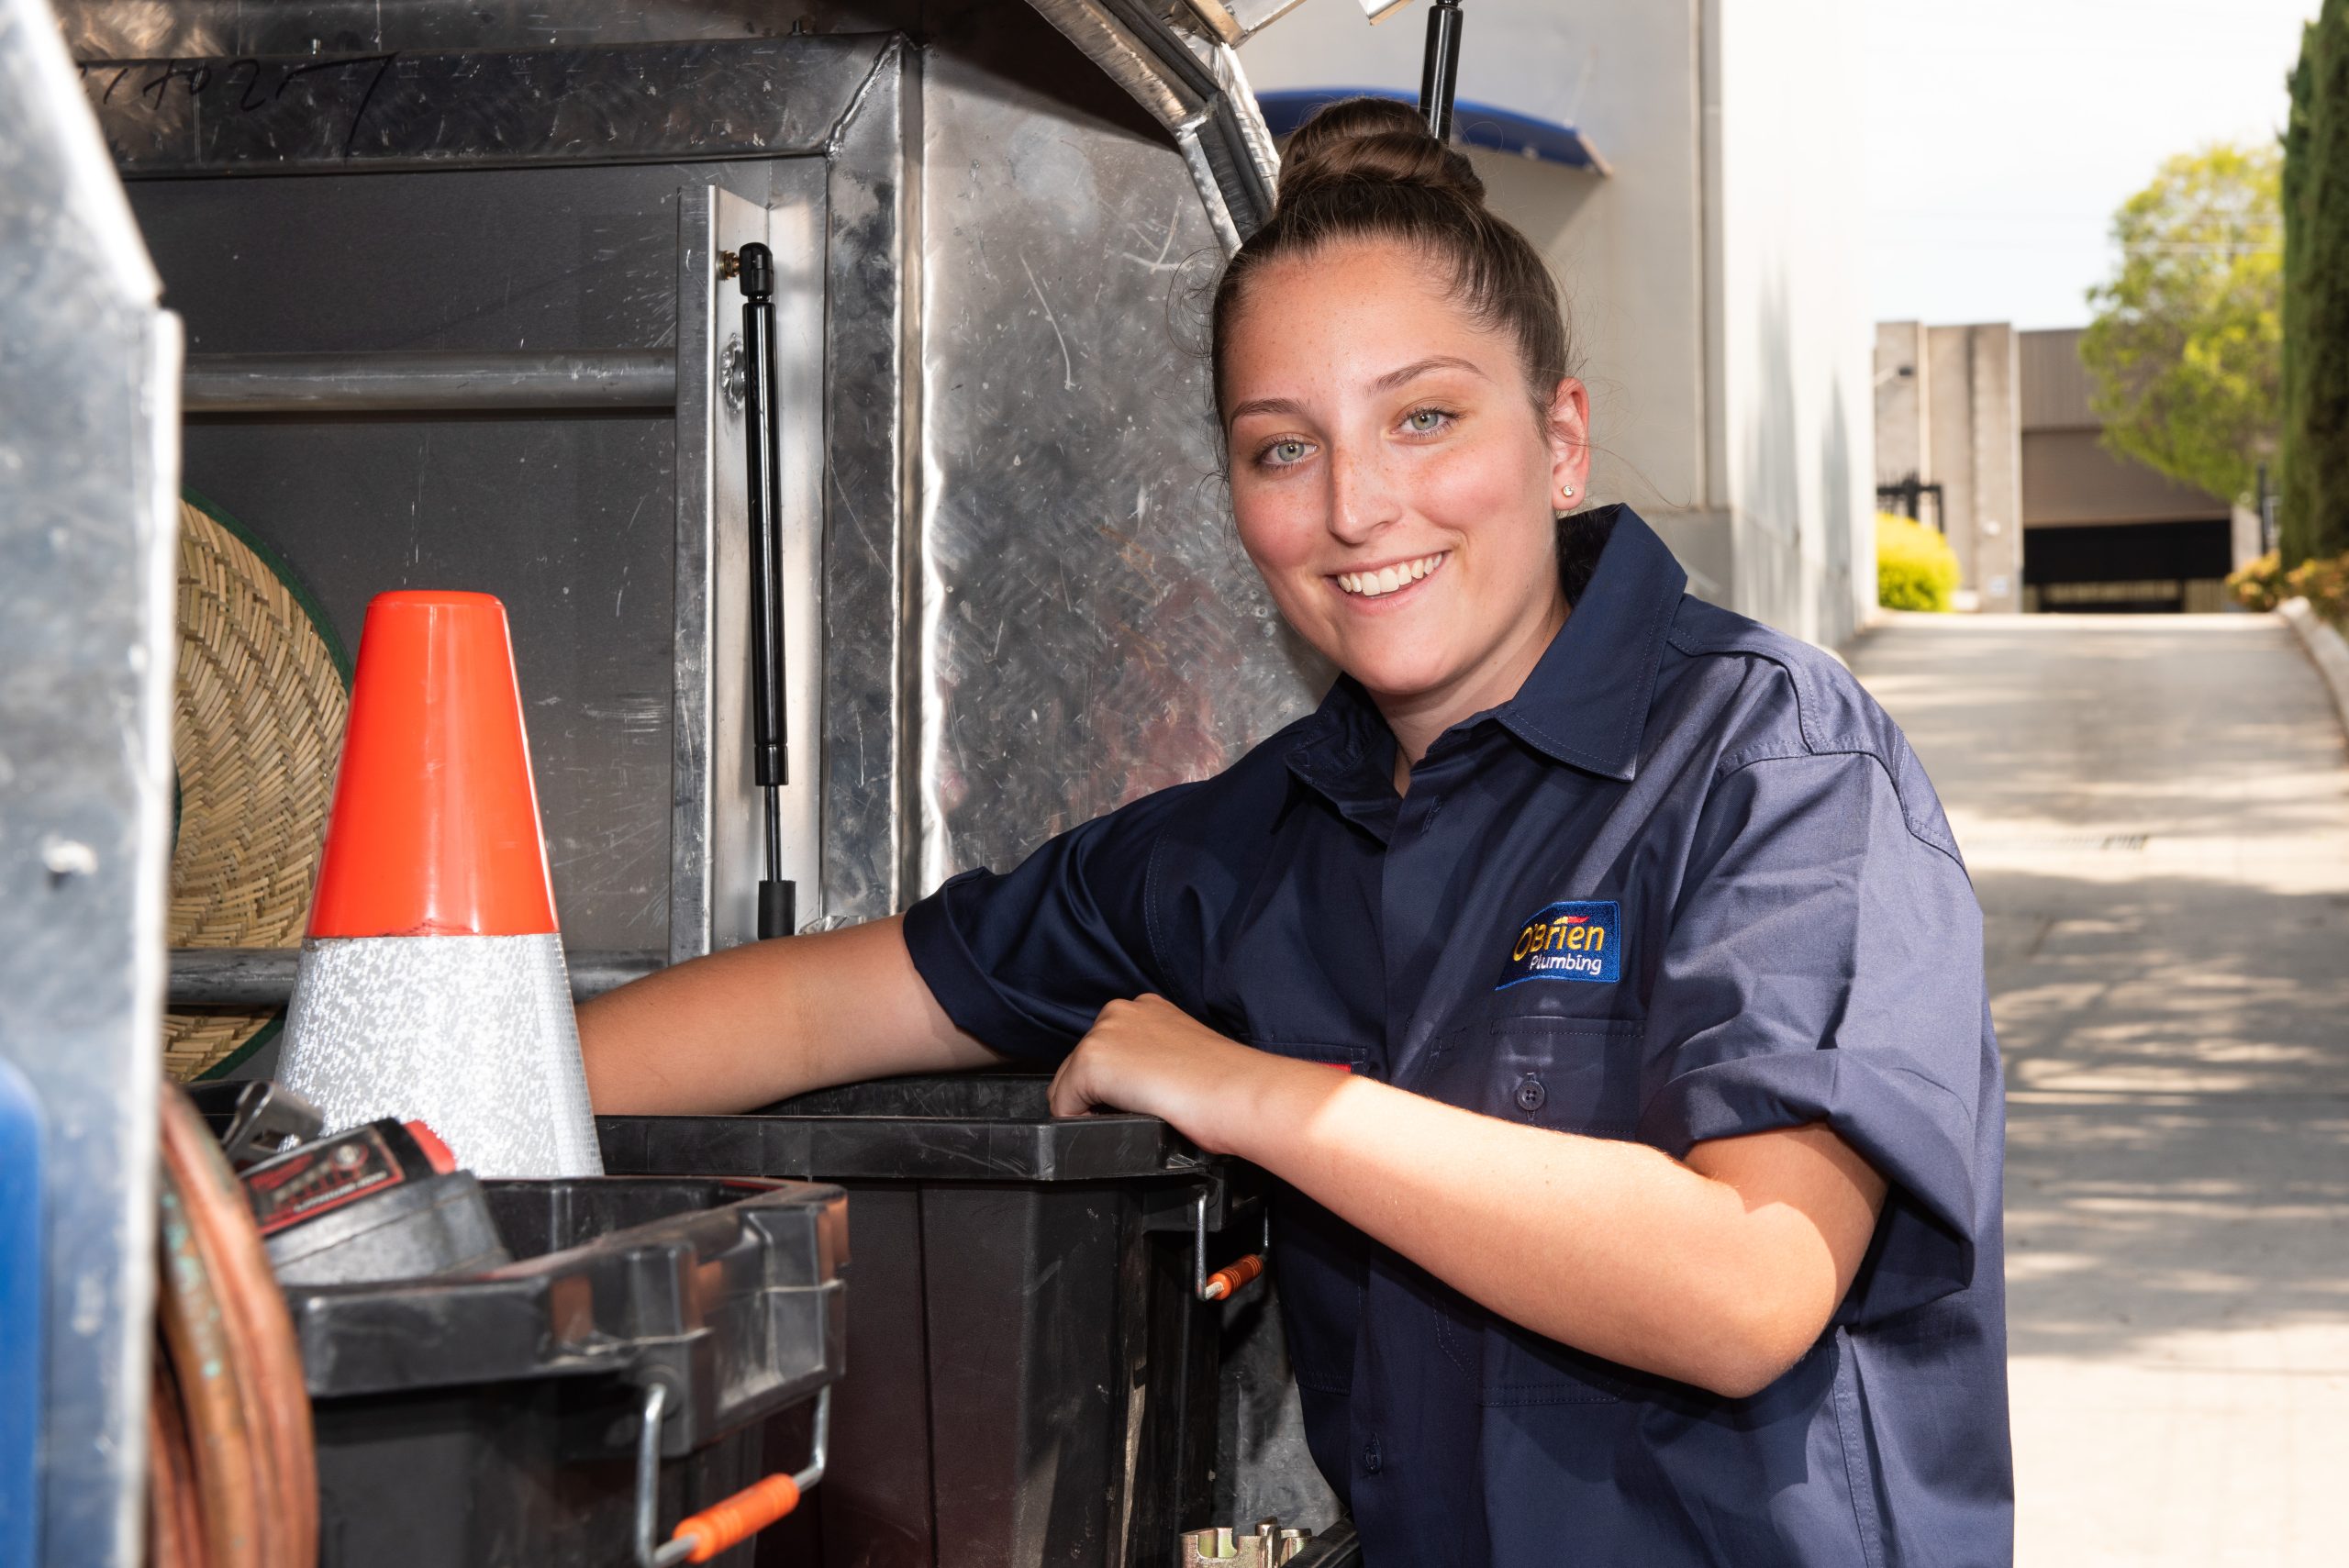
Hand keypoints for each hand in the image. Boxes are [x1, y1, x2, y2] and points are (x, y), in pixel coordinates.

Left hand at [1048, 995, 1282, 1153]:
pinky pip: (1062, 1106)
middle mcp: (1120, 1011)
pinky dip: (1082, 1123)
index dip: (1116, 1085)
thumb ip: (1155, 1059)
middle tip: (1141, 1111)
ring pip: (1067, 1085)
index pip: (1106, 1051)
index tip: (1141, 1099)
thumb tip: (1137, 1087)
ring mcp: (1103, 1034)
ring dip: (1092, 1108)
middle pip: (1080, 1067)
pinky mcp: (1092, 1062)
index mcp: (1146, 1008)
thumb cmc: (1227, 1086)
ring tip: (1138, 1114)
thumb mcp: (1185, 1057)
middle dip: (1099, 1097)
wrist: (1239, 1093)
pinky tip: (1125, 1119)